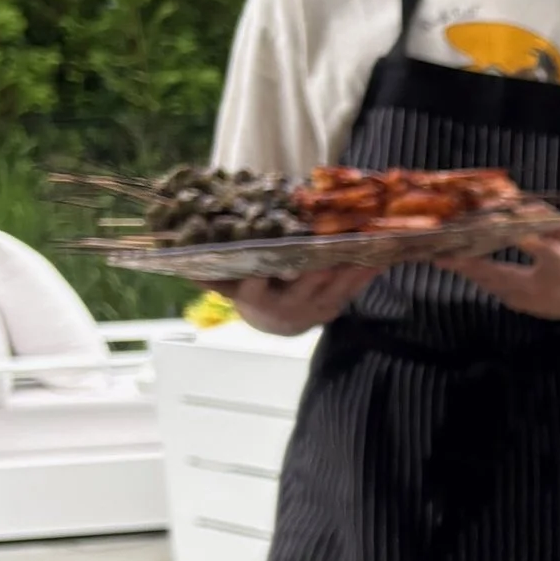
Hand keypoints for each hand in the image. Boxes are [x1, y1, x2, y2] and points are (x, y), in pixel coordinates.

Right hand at [209, 257, 390, 334]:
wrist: (274, 320)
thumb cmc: (246, 289)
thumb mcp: (226, 283)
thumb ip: (208, 273)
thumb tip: (176, 259)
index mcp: (258, 299)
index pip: (258, 287)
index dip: (265, 276)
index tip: (272, 262)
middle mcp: (288, 307)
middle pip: (305, 283)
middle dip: (319, 263)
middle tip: (332, 241)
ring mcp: (315, 309)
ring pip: (336, 285)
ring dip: (352, 264)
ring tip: (369, 241)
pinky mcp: (335, 307)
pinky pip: (354, 288)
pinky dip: (367, 270)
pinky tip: (383, 253)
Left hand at [438, 219, 559, 325]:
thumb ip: (547, 217)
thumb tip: (517, 204)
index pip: (543, 252)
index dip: (527, 243)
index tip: (512, 234)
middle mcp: (543, 286)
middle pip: (503, 275)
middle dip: (471, 264)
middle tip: (444, 255)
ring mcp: (531, 301)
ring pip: (493, 285)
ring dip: (469, 272)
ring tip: (443, 259)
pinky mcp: (523, 307)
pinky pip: (495, 291)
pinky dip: (479, 278)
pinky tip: (462, 267)